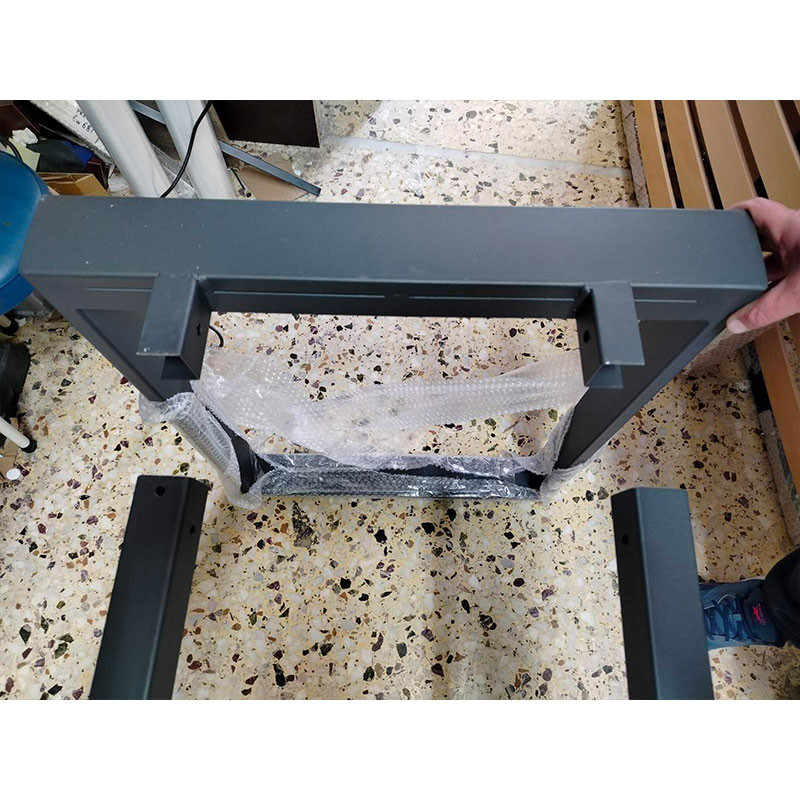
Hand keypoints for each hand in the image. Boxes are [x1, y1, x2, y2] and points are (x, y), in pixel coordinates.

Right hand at [727, 198, 799, 332]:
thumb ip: (765, 309)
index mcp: (787, 226)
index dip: (732, 215)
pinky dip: (785, 276)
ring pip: (781, 250)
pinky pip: (795, 262)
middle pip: (763, 233)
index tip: (717, 225)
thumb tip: (738, 321)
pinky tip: (781, 293)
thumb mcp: (797, 292)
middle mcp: (798, 230)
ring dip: (766, 266)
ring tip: (750, 285)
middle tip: (727, 265)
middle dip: (745, 251)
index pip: (751, 209)